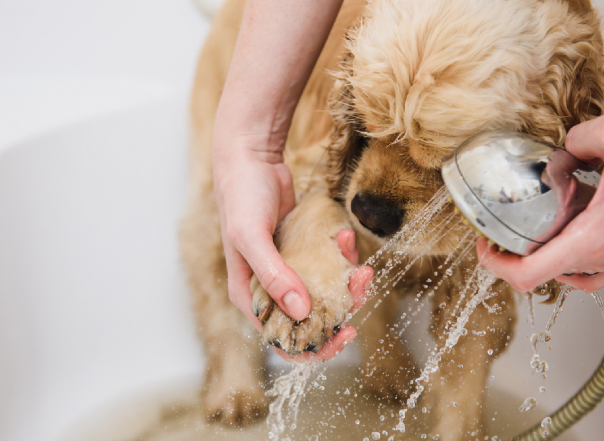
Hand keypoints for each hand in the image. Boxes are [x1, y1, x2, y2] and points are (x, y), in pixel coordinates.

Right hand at [214, 139, 371, 359]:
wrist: (250, 159)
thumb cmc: (241, 198)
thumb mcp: (250, 236)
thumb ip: (273, 275)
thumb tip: (301, 310)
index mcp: (250, 296)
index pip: (282, 339)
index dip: (314, 346)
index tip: (344, 333)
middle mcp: (270, 290)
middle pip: (311, 319)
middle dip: (341, 309)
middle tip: (361, 286)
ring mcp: (289, 271)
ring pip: (326, 293)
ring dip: (348, 283)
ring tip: (361, 266)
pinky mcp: (304, 253)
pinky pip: (329, 265)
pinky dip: (342, 255)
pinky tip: (343, 235)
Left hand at [477, 113, 603, 292]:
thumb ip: (575, 139)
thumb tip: (565, 148)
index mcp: (595, 238)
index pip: (529, 276)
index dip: (496, 266)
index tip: (484, 247)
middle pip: (544, 276)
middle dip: (516, 256)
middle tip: (501, 232)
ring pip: (570, 275)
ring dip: (544, 257)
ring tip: (531, 232)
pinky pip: (593, 267)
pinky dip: (571, 254)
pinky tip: (570, 227)